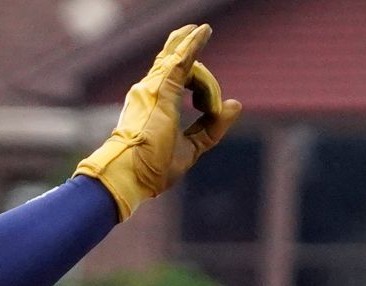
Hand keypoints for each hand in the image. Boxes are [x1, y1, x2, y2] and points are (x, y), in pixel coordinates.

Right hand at [74, 24, 241, 219]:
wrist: (130, 175)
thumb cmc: (152, 168)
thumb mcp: (191, 148)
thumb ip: (211, 127)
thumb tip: (235, 104)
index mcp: (154, 107)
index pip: (179, 83)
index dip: (203, 91)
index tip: (214, 109)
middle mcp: (150, 93)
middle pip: (176, 65)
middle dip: (189, 50)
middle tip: (202, 31)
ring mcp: (153, 90)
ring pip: (184, 63)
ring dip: (196, 54)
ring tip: (204, 29)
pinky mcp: (162, 90)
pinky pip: (181, 62)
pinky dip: (192, 46)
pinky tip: (203, 31)